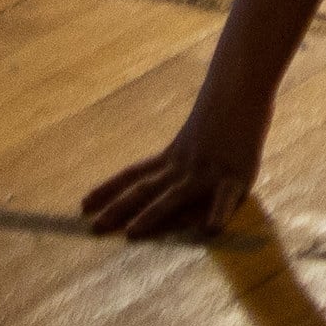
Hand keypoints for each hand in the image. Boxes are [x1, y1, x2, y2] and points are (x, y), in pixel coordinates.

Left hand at [82, 118, 263, 242]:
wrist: (242, 91)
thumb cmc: (221, 112)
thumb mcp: (192, 137)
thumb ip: (180, 157)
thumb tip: (164, 177)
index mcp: (171, 157)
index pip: (133, 174)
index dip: (108, 190)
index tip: (83, 206)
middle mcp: (182, 166)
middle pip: (145, 189)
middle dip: (118, 209)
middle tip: (94, 228)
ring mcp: (207, 172)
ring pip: (175, 196)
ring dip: (152, 214)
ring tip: (132, 233)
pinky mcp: (235, 176)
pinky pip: (224, 199)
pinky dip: (217, 213)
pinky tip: (209, 230)